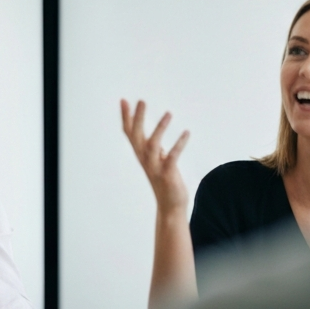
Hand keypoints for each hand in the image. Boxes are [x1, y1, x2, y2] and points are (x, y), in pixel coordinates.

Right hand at [121, 99, 189, 213]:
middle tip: (141, 100)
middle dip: (138, 118)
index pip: (129, 133)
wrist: (170, 207)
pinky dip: (179, 144)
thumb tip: (154, 139)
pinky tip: (186, 132)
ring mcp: (155, 167)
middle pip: (137, 136)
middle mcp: (145, 159)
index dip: (126, 117)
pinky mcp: (167, 174)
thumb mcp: (157, 163)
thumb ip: (155, 151)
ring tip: (169, 113)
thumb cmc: (164, 182)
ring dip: (159, 128)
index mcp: (141, 155)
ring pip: (152, 145)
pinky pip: (172, 156)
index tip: (123, 100)